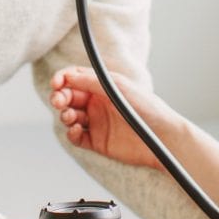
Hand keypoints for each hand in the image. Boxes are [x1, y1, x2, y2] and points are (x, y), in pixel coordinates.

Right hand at [50, 65, 178, 168]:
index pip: (75, 78)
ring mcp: (97, 122)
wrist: (162, 137)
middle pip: (69, 97)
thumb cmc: (147, 108)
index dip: (62, 79)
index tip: (56, 83)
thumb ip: (91, 81)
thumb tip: (68, 76)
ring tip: (70, 116)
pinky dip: (71, 133)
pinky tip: (75, 129)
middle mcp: (97, 103)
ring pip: (70, 116)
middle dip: (60, 97)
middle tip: (58, 100)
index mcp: (102, 86)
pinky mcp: (97, 142)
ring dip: (65, 114)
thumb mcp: (118, 87)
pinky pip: (77, 137)